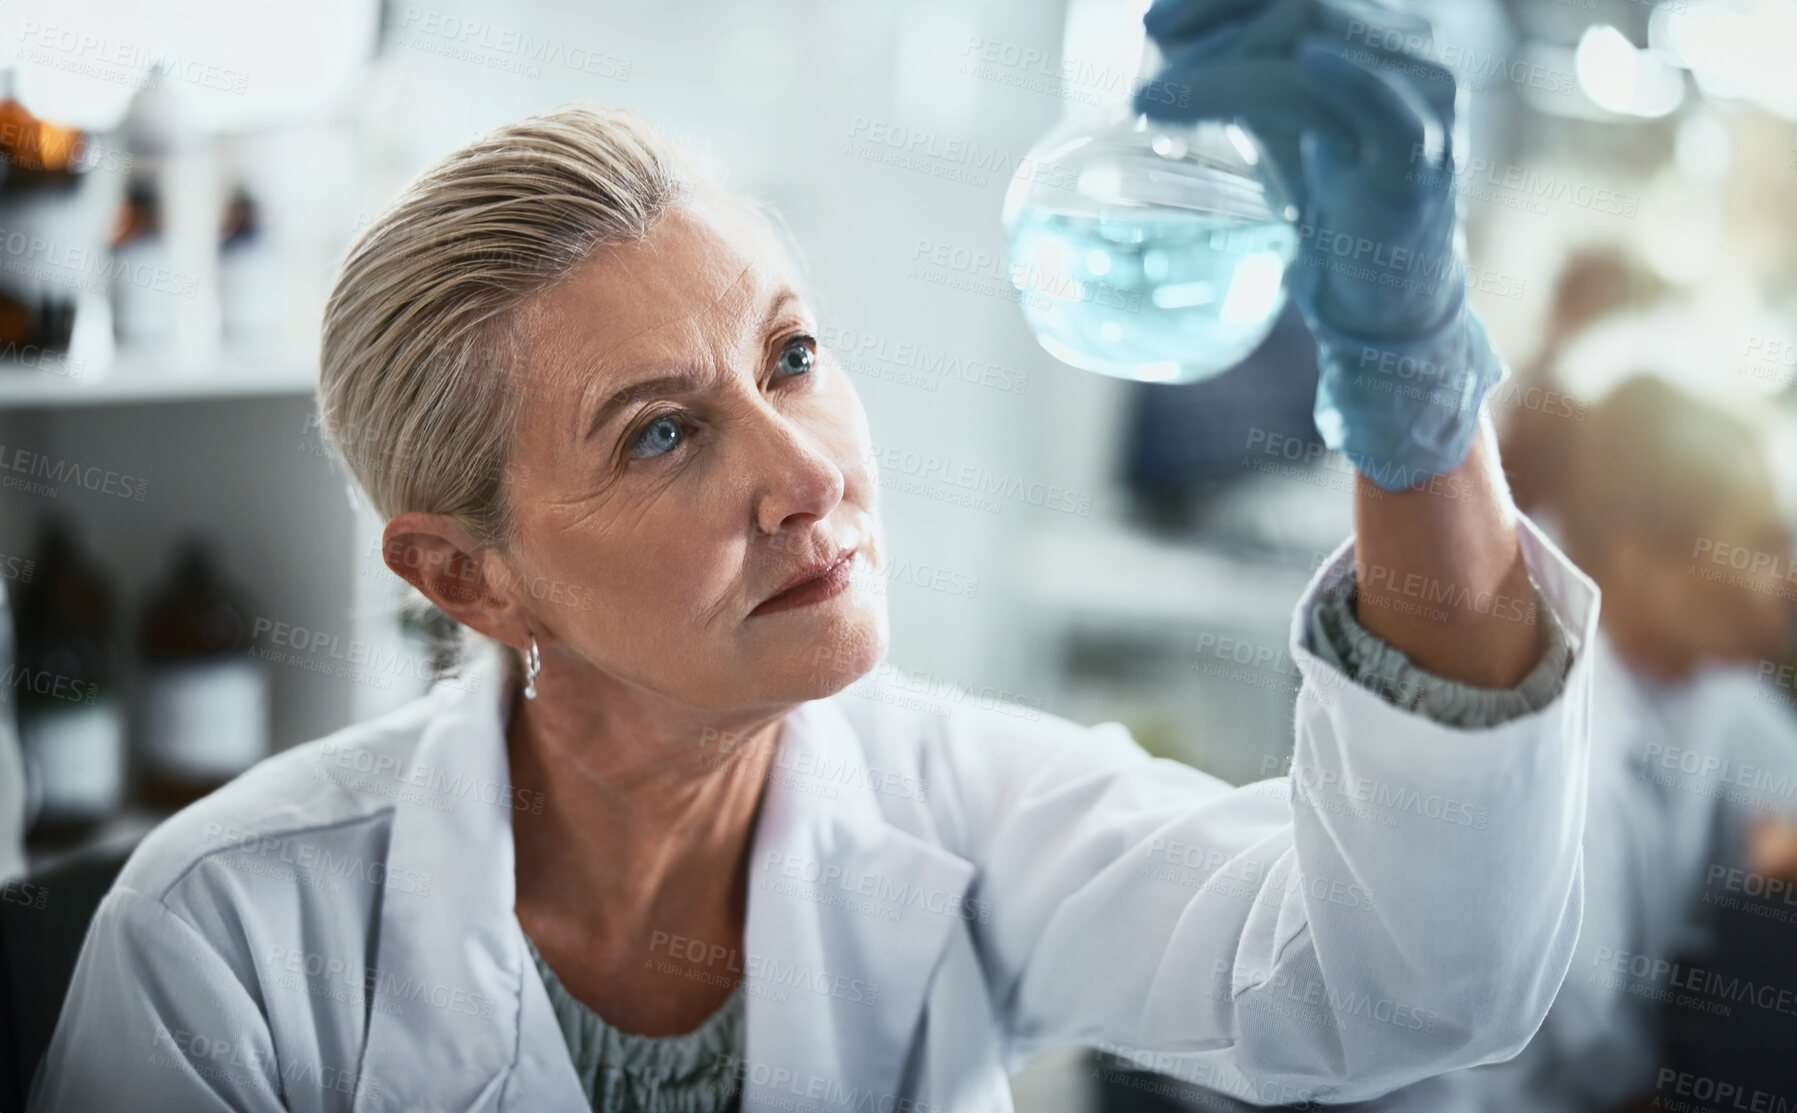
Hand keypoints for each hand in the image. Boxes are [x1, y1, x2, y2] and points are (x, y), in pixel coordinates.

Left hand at [1133, 0, 1506, 491]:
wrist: (1386, 292)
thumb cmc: (1336, 202)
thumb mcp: (1280, 121)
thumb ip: (1238, 74)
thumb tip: (1159, 36)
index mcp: (1373, 30)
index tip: (1152, 29)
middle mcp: (1405, 46)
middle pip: (1299, 0)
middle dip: (1212, 27)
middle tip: (1146, 76)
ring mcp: (1422, 95)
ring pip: (1313, 39)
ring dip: (1223, 68)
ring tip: (1156, 106)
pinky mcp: (1418, 154)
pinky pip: (1378, 100)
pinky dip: (1341, 76)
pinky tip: (1304, 66)